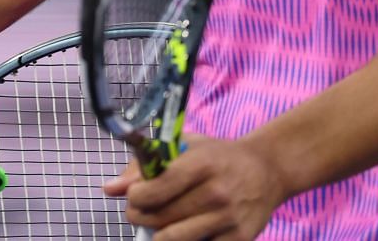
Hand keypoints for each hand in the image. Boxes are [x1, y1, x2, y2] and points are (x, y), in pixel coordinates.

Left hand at [103, 136, 288, 240]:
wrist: (267, 171)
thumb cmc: (218, 157)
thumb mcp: (185, 147)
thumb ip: (145, 164)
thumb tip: (109, 189)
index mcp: (201, 164)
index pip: (156, 188)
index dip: (136, 196)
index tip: (135, 194)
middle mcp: (216, 193)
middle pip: (159, 217)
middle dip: (140, 216)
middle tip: (141, 210)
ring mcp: (228, 219)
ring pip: (172, 239)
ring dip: (157, 234)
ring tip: (159, 222)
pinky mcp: (238, 240)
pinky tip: (185, 229)